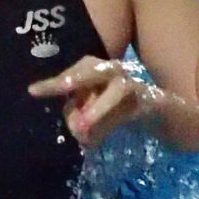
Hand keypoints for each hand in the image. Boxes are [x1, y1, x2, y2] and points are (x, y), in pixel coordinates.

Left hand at [30, 55, 156, 146]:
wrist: (164, 118)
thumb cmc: (123, 114)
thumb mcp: (96, 120)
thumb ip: (83, 121)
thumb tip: (77, 128)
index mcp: (96, 75)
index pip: (74, 72)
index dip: (54, 81)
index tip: (33, 91)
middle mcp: (115, 73)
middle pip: (93, 67)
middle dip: (75, 77)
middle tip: (60, 88)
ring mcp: (136, 84)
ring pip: (117, 87)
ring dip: (99, 106)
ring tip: (82, 127)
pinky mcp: (153, 99)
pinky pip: (136, 103)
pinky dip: (120, 116)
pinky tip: (109, 130)